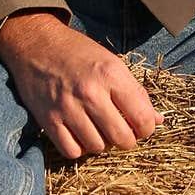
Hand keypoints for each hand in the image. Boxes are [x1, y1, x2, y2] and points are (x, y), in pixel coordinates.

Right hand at [0, 12, 162, 159]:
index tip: (141, 127)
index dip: (146, 129)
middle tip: (121, 132)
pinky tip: (80, 135)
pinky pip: (71, 151)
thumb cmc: (78, 52)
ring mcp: (68, 107)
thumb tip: (158, 120)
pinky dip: (79, 148)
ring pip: (97, 147)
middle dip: (126, 140)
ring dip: (102, 144)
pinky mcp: (48, 119)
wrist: (36, 43)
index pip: (142, 118)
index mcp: (111, 75)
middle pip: (121, 138)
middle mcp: (91, 92)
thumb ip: (135, 92)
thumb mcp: (112, 63)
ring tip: (98, 130)